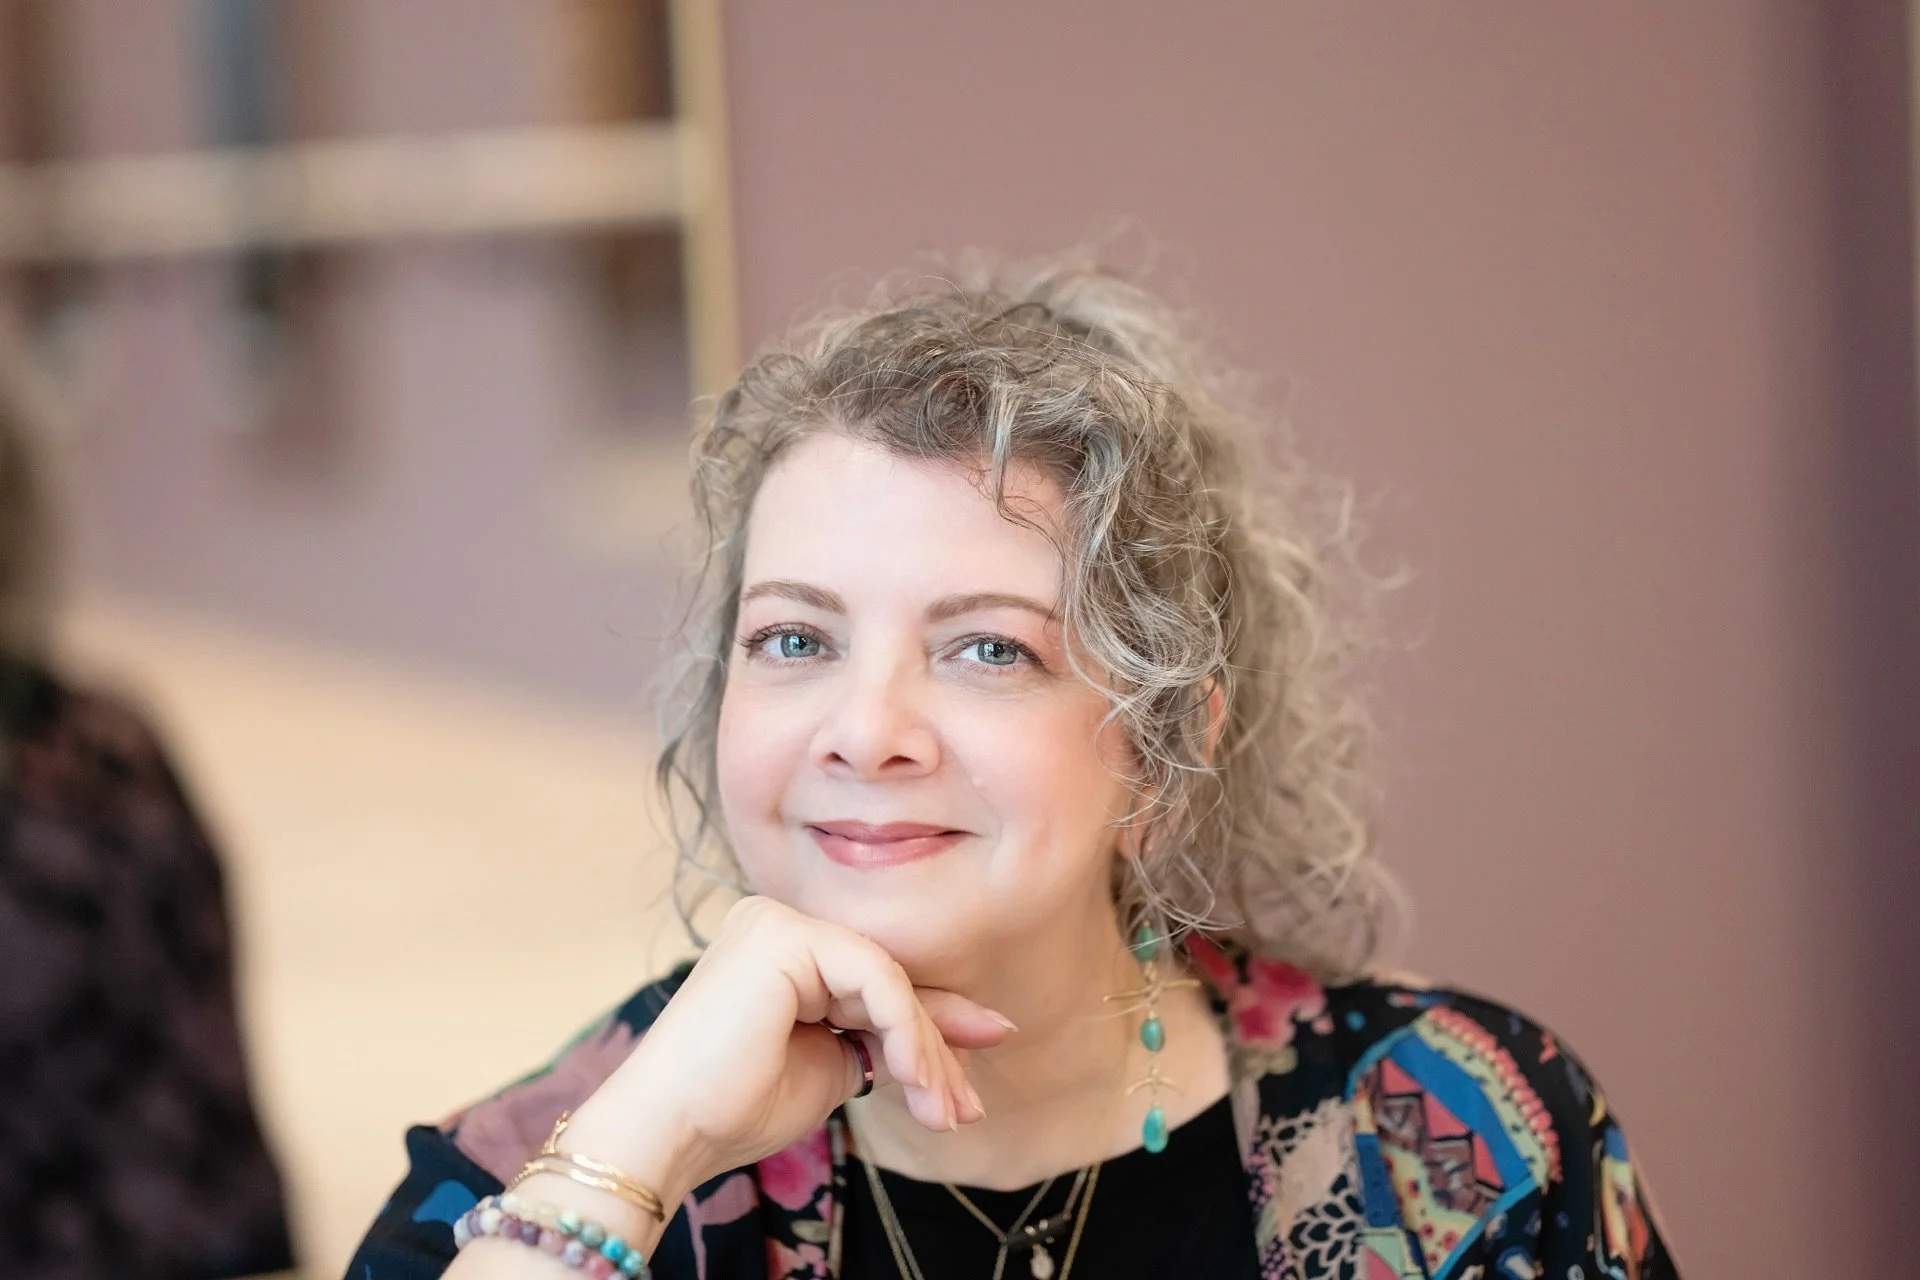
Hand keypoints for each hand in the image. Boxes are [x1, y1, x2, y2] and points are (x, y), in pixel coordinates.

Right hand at [563, 896, 1012, 1201]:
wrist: (670, 1131)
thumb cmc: (735, 1108)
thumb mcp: (836, 1067)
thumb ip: (889, 1039)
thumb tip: (976, 1031)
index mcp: (783, 950)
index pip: (874, 983)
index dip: (932, 1026)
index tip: (976, 1073)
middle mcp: (778, 923)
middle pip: (885, 980)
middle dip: (935, 1047)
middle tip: (966, 1107)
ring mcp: (778, 923)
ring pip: (887, 980)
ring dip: (925, 1050)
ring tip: (943, 1110)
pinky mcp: (784, 937)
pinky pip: (873, 977)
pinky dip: (905, 1030)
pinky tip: (915, 1078)